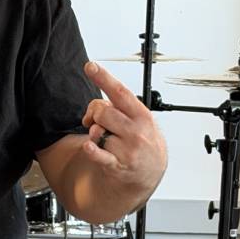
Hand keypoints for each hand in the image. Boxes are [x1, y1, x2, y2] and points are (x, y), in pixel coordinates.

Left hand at [80, 61, 166, 198]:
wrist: (150, 172)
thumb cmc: (142, 142)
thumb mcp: (139, 120)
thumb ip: (119, 109)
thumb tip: (96, 108)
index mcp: (142, 115)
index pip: (120, 92)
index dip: (104, 78)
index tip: (91, 67)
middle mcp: (136, 131)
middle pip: (103, 112)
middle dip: (95, 114)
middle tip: (97, 120)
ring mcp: (127, 149)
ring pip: (96, 132)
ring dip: (94, 133)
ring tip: (105, 139)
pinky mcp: (116, 165)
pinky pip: (97, 154)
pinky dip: (91, 149)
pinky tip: (90, 146)